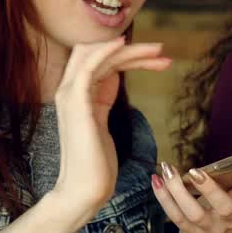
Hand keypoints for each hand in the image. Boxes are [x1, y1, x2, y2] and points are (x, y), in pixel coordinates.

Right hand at [52, 39, 171, 220]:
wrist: (84, 188)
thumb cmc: (96, 161)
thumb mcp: (101, 121)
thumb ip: (102, 99)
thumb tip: (114, 80)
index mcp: (76, 93)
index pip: (100, 59)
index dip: (129, 54)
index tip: (158, 59)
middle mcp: (69, 89)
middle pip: (97, 51)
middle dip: (132, 48)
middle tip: (162, 51)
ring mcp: (71, 94)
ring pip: (99, 55)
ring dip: (131, 50)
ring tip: (160, 51)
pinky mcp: (77, 102)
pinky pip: (90, 66)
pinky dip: (106, 51)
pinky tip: (125, 44)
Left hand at [152, 165, 231, 232]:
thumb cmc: (224, 201)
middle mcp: (230, 219)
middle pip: (223, 207)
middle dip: (210, 189)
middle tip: (195, 171)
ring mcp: (210, 228)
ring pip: (194, 213)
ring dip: (178, 190)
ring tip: (168, 170)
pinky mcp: (190, 232)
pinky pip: (174, 216)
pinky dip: (163, 197)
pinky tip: (156, 180)